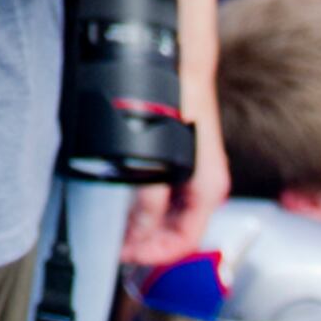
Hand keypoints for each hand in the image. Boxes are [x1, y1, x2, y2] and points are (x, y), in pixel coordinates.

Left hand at [123, 114, 232, 274]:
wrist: (181, 64)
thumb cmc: (181, 104)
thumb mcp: (163, 159)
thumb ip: (150, 200)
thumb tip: (136, 233)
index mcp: (208, 191)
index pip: (184, 242)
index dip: (153, 254)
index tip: (124, 256)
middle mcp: (201, 186)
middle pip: (174, 231)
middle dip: (144, 242)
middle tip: (113, 244)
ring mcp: (188, 174)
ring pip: (164, 214)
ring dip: (140, 224)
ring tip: (112, 225)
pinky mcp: (175, 161)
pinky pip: (158, 194)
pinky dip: (138, 202)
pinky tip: (119, 199)